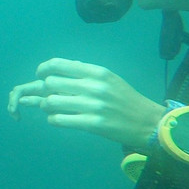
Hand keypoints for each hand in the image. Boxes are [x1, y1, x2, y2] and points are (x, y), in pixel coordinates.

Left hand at [8, 58, 165, 150]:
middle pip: (51, 82)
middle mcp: (94, 86)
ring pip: (51, 102)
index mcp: (97, 72)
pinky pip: (59, 120)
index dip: (43, 69)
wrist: (148, 122)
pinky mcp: (92, 124)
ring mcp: (92, 106)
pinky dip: (53, 119)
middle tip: (46, 95)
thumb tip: (63, 66)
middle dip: (42, 89)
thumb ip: (86, 72)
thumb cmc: (126, 99)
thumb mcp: (109, 78)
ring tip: (50, 108)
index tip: (40, 74)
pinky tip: (57, 119)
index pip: (58, 64)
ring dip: (45, 106)